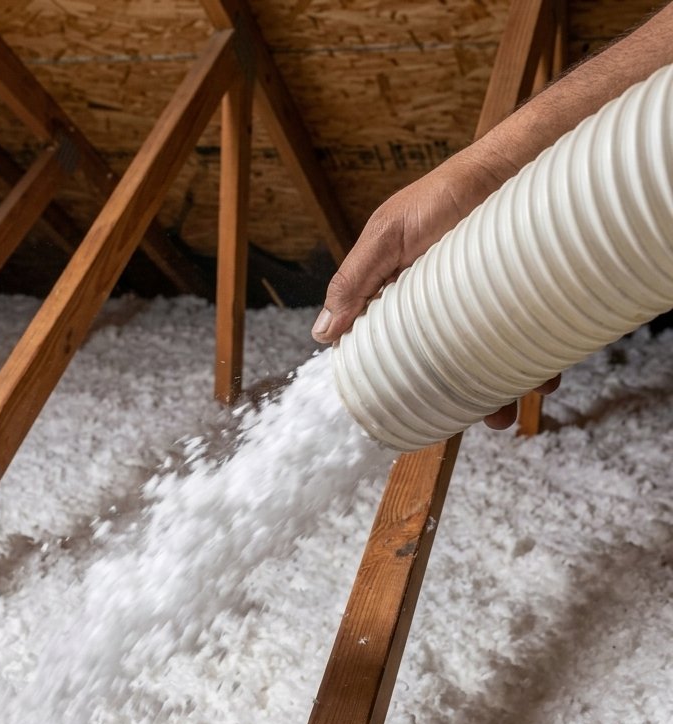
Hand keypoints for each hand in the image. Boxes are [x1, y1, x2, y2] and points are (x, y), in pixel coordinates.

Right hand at [312, 146, 557, 429]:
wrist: (517, 163)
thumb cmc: (446, 193)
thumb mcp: (388, 234)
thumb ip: (355, 280)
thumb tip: (322, 333)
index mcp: (404, 299)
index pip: (392, 349)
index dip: (396, 382)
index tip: (397, 412)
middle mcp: (446, 311)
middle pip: (447, 368)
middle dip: (458, 400)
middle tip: (472, 419)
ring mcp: (487, 310)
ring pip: (491, 365)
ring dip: (501, 394)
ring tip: (508, 412)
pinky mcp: (525, 305)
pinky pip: (532, 346)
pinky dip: (538, 370)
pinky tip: (543, 381)